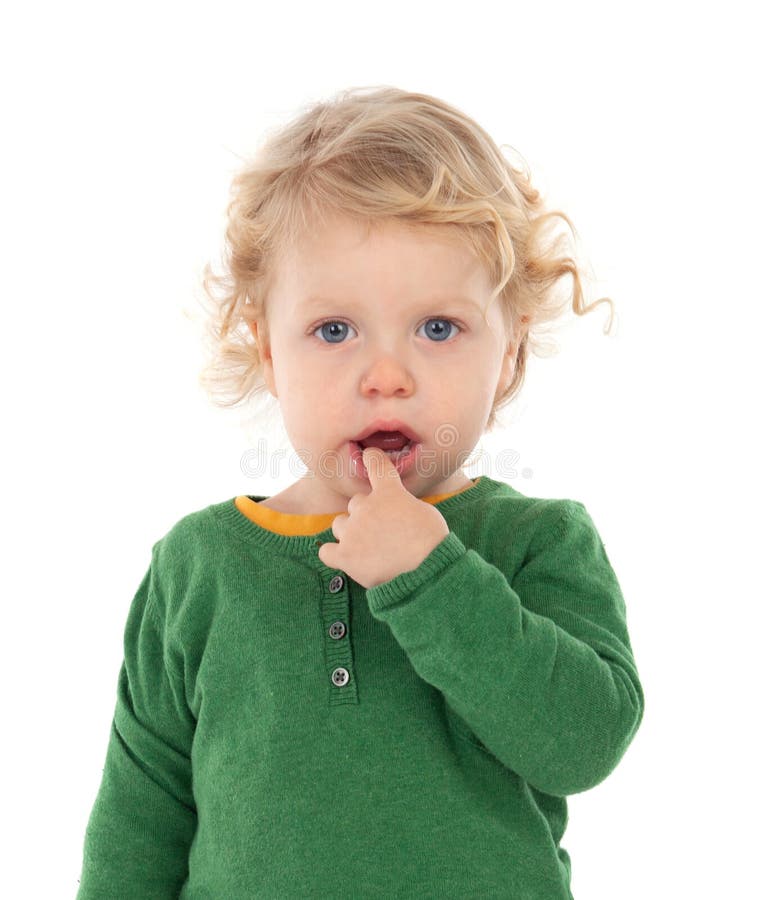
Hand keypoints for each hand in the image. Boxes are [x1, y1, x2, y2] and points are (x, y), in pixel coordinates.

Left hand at [317, 447, 449, 588]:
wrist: (427, 573)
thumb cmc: (433, 543)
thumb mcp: (424, 512)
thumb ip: (403, 503)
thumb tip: (395, 509)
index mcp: (389, 492)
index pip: (376, 463)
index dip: (372, 458)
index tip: (369, 455)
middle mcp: (366, 507)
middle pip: (356, 503)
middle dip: (366, 514)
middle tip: (383, 531)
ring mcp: (353, 532)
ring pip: (340, 524)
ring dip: (350, 532)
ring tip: (367, 547)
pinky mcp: (345, 556)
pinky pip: (326, 551)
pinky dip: (335, 554)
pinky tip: (347, 558)